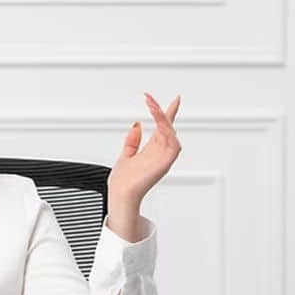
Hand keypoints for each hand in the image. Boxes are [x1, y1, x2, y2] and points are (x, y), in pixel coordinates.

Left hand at [106, 93, 181, 237]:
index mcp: (152, 150)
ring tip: (153, 108)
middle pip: (167, 127)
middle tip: (152, 100)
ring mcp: (163, 158)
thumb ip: (132, 141)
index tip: (174, 100)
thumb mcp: (126, 155)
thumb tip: (136, 125)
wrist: (120, 195)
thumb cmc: (123, 182)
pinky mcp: (164, 164)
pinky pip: (173, 145)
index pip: (163, 128)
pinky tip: (161, 125)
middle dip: (163, 111)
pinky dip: (169, 133)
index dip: (168, 113)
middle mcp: (160, 152)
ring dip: (164, 119)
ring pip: (171, 133)